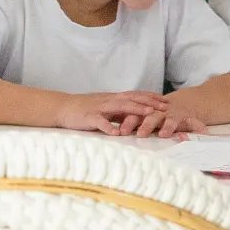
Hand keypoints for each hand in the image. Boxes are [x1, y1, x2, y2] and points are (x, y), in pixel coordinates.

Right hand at [74, 89, 190, 136]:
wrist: (63, 108)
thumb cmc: (86, 110)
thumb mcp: (106, 109)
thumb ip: (121, 113)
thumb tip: (139, 119)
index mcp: (114, 99)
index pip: (136, 95)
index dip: (151, 97)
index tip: (166, 101)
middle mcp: (109, 100)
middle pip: (132, 99)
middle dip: (149, 102)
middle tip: (164, 107)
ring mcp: (99, 108)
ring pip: (119, 107)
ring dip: (135, 110)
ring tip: (148, 114)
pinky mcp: (88, 117)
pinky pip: (99, 122)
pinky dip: (108, 127)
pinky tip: (116, 133)